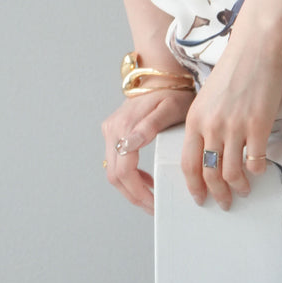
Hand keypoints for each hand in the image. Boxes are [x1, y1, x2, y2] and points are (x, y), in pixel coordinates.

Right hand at [101, 88, 192, 214]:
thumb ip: (151, 126)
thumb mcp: (170, 108)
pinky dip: (128, 175)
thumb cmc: (171, 92)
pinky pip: (116, 161)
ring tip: (151, 195)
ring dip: (130, 188)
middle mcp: (112, 130)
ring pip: (113, 171)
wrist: (161, 76)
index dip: (138, 193)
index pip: (124, 172)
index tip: (154, 204)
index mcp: (125, 127)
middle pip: (115, 176)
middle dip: (134, 195)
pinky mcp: (113, 132)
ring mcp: (110, 130)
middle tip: (153, 207)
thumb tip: (129, 146)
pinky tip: (145, 179)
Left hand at [181, 36, 281, 209]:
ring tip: (244, 189)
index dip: (194, 186)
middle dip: (217, 194)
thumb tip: (210, 154)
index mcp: (194, 119)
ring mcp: (235, 126)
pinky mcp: (258, 124)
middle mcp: (211, 126)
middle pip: (210, 173)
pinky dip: (257, 170)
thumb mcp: (206, 98)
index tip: (200, 198)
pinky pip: (256, 160)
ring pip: (232, 172)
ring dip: (239, 186)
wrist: (253, 47)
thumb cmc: (232, 70)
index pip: (188, 164)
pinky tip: (259, 170)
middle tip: (225, 202)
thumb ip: (204, 124)